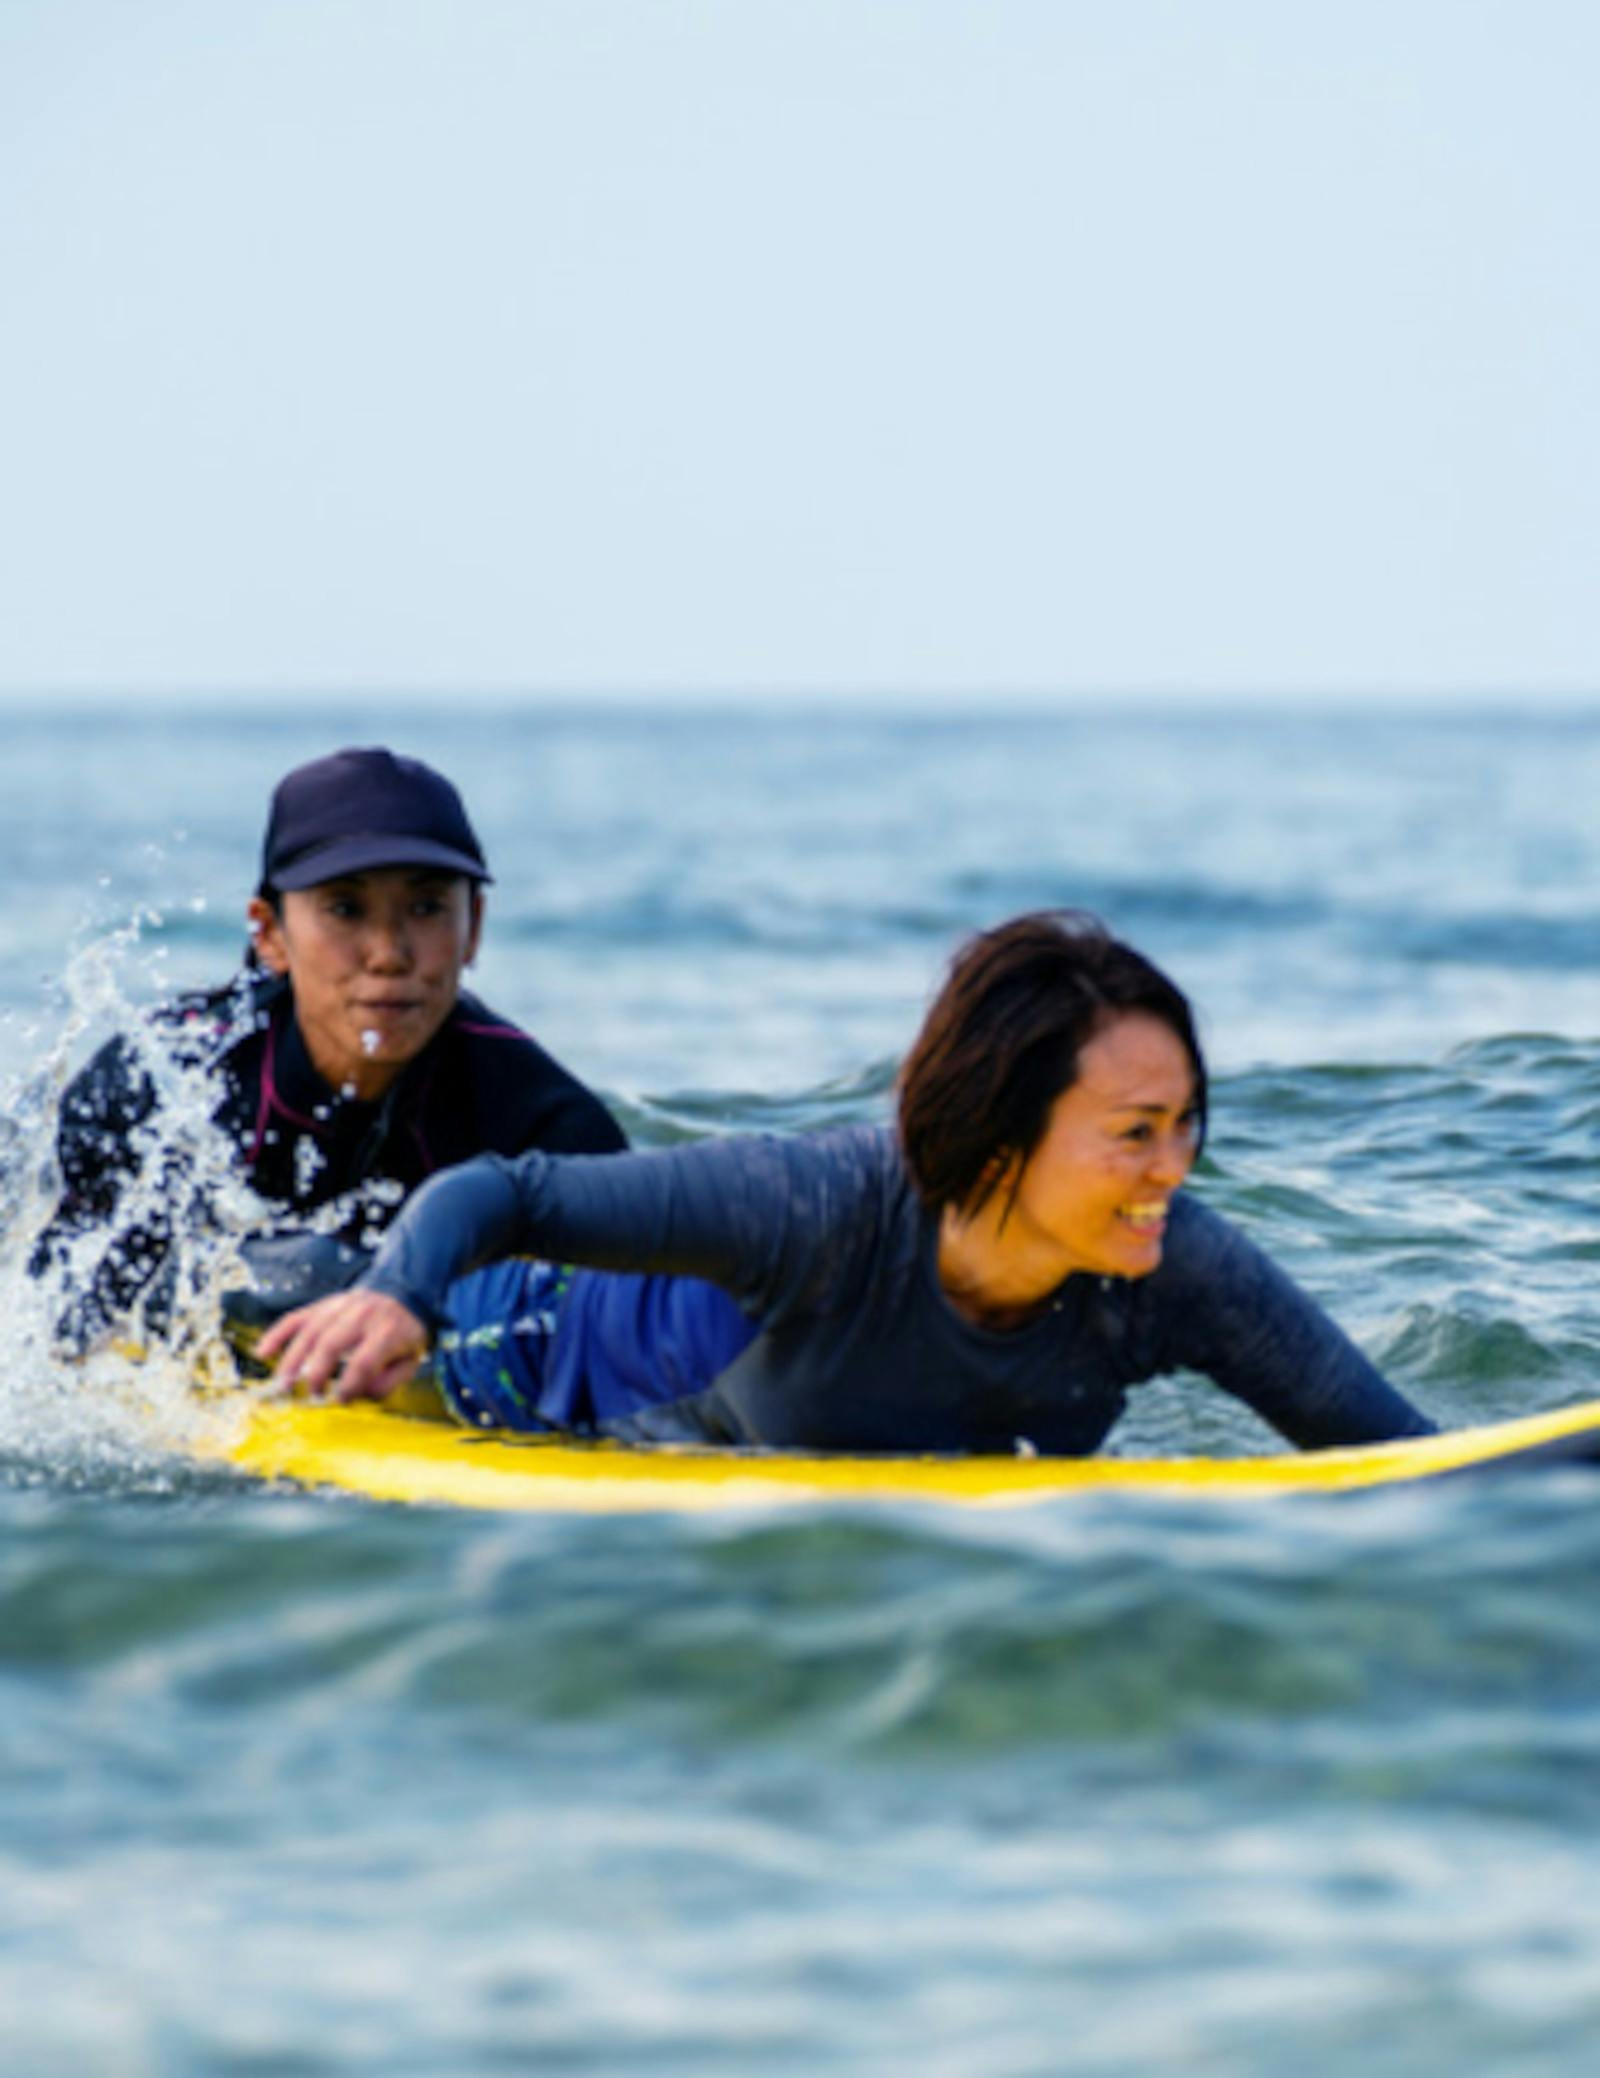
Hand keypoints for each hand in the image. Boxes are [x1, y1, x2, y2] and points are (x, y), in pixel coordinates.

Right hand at [257, 1290, 429, 1403]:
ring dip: (293, 1359)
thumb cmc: (404, 1334)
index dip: (349, 1384)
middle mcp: (362, 1315)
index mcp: (388, 1331)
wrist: (403, 1292)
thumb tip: (359, 1394)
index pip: (364, 1361)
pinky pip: (296, 1317)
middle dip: (317, 1373)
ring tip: (283, 1384)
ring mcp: (339, 1306)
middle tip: (309, 1395)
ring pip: (310, 1331)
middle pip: (332, 1343)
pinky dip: (277, 1334)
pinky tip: (264, 1352)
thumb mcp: (410, 1360)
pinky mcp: (323, 1304)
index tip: (338, 1400)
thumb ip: (389, 1382)